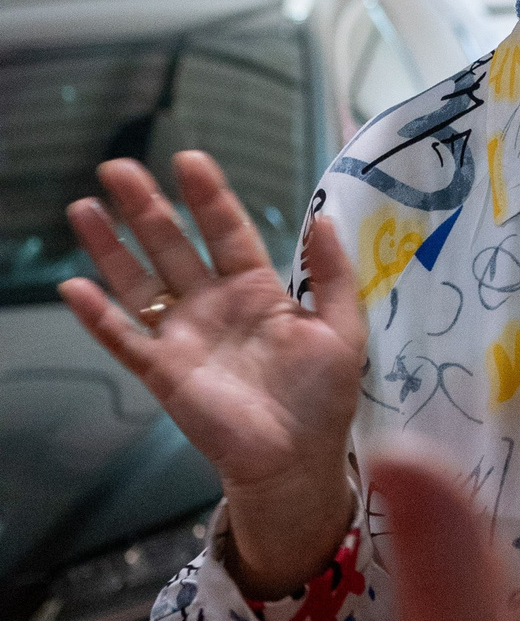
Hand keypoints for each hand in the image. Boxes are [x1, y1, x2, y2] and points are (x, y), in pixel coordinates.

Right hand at [59, 152, 361, 599]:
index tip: (188, 160)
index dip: (208, 197)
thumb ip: (334, 274)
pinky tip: (74, 287)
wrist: (299, 461)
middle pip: (172, 245)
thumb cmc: (323, 396)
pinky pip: (125, 340)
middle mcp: (212, 303)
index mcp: (256, 288)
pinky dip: (98, 316)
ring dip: (111, 248)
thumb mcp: (343, 328)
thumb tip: (325, 216)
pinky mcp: (163, 372)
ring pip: (139, 282)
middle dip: (146, 207)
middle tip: (118, 167)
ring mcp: (183, 335)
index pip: (227, 230)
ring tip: (84, 208)